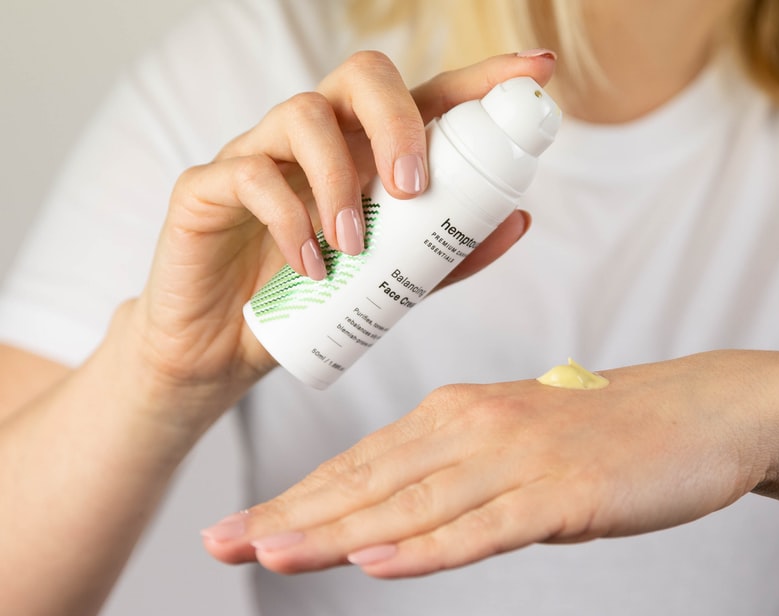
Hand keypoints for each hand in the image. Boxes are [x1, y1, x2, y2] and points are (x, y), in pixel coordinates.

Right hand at [126, 51, 556, 409]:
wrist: (224, 349)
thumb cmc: (312, 304)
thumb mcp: (393, 284)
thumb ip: (448, 253)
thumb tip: (518, 219)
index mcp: (368, 151)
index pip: (427, 96)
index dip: (481, 77)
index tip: (536, 69)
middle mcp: (319, 139)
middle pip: (362, 77)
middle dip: (398, 122)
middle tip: (412, 188)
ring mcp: (262, 153)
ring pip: (303, 116)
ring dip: (339, 180)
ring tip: (353, 246)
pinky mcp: (209, 184)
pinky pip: (248, 173)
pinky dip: (287, 217)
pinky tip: (310, 264)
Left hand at [202, 352, 778, 576]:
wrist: (703, 412)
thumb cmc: (608, 432)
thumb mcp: (519, 444)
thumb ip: (460, 476)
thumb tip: (401, 522)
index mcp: (460, 413)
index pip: (361, 463)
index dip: (296, 497)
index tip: (239, 526)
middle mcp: (477, 428)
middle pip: (369, 482)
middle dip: (290, 516)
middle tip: (221, 542)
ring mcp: (519, 459)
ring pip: (413, 503)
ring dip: (337, 531)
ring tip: (270, 552)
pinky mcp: (563, 492)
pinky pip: (485, 527)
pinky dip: (428, 547)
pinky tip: (379, 562)